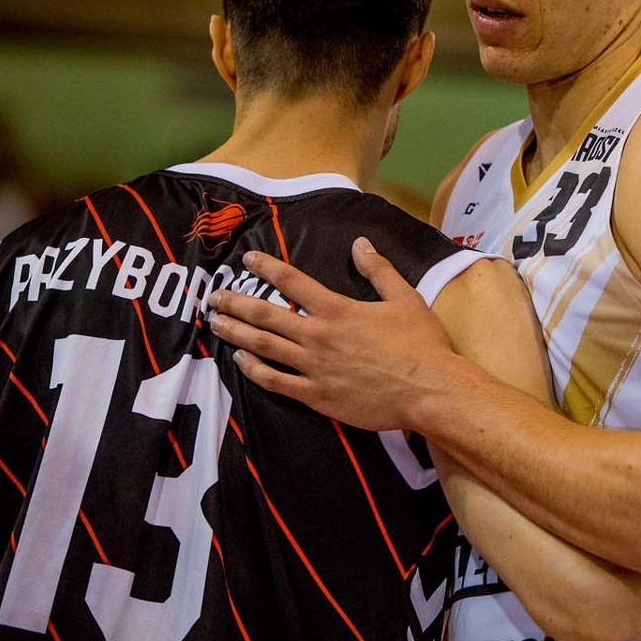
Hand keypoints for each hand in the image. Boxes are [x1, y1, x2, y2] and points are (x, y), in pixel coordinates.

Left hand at [208, 240, 468, 431]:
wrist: (427, 391)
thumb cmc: (420, 344)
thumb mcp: (404, 298)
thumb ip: (379, 270)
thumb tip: (360, 243)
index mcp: (337, 309)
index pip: (292, 281)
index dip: (266, 267)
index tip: (247, 260)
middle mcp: (317, 335)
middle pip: (266, 314)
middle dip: (235, 302)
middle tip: (214, 297)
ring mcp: (313, 367)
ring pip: (263, 346)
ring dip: (236, 333)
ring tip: (216, 324)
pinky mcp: (316, 396)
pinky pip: (275, 382)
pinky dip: (254, 369)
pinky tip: (240, 361)